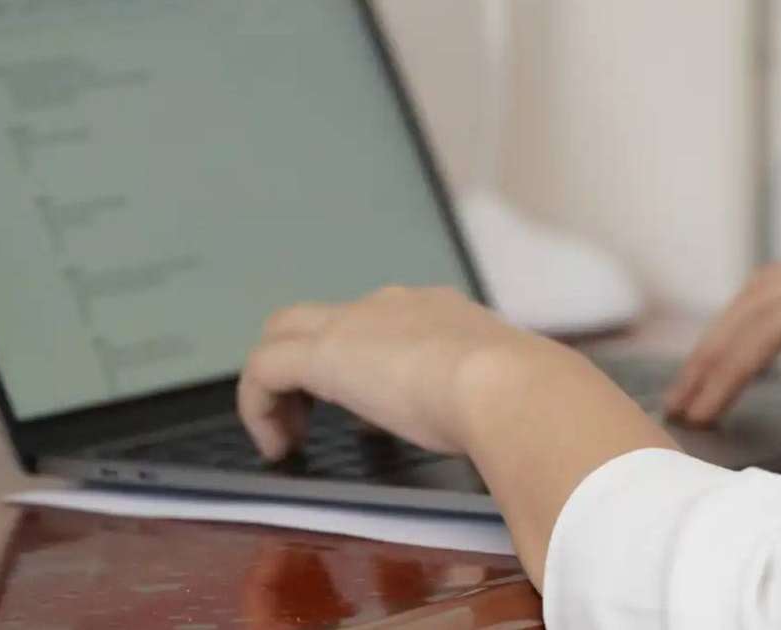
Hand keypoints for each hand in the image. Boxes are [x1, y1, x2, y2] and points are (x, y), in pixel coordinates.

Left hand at [237, 286, 578, 459]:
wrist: (510, 386)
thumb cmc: (521, 399)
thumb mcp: (503, 398)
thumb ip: (491, 406)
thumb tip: (502, 436)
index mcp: (438, 313)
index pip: (381, 323)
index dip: (364, 362)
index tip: (370, 414)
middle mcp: (392, 306)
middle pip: (320, 318)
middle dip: (305, 362)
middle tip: (309, 418)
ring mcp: (356, 323)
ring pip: (284, 334)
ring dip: (279, 386)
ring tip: (287, 438)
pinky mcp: (324, 354)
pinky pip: (263, 369)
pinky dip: (259, 407)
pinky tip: (277, 447)